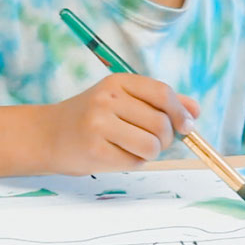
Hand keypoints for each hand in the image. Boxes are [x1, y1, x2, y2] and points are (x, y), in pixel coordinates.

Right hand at [43, 73, 199, 174]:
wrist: (48, 135)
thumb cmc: (93, 117)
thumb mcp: (124, 99)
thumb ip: (160, 102)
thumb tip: (196, 110)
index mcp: (118, 82)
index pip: (162, 93)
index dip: (180, 111)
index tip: (187, 125)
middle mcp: (108, 99)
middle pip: (161, 123)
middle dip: (166, 138)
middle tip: (154, 141)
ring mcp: (99, 124)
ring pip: (152, 145)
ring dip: (152, 153)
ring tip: (135, 148)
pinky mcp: (95, 150)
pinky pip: (135, 161)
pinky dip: (135, 162)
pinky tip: (118, 155)